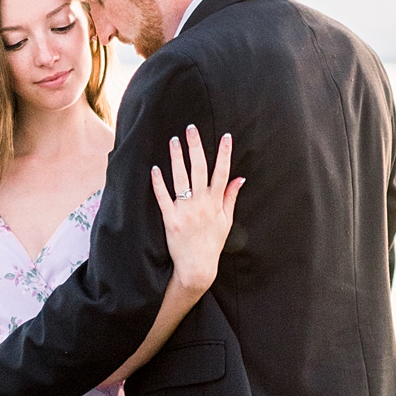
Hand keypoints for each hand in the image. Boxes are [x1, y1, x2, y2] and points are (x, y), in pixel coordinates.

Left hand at [151, 125, 242, 292]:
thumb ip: (231, 197)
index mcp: (216, 203)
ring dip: (177, 158)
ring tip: (173, 140)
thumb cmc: (212, 243)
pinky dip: (159, 183)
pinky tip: (155, 168)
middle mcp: (201, 204)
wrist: (197, 267)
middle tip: (191, 128)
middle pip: (199, 169)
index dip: (225, 154)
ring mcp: (185, 211)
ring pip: (181, 179)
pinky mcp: (171, 220)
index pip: (222, 173)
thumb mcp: (226, 221)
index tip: (226, 136)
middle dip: (196, 147)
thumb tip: (240, 178)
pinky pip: (163, 198)